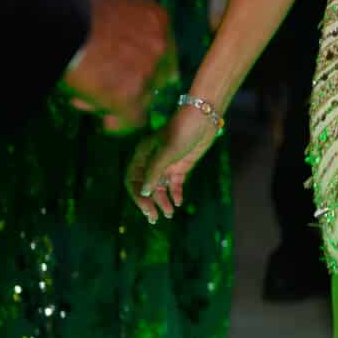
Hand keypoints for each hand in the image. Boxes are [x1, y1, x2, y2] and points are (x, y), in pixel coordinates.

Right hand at [60, 0, 173, 135]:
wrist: (55, 22)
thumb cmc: (74, 7)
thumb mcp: (111, 3)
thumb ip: (124, 22)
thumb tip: (117, 36)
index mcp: (157, 19)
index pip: (161, 48)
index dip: (142, 63)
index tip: (125, 70)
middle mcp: (159, 45)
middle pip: (154, 75)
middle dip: (132, 83)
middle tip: (108, 89)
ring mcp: (146, 71)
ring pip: (141, 97)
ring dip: (118, 100)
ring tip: (91, 102)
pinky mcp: (128, 94)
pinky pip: (132, 117)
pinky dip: (120, 122)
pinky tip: (107, 123)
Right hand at [127, 103, 219, 221]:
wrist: (204, 119)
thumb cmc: (182, 131)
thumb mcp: (166, 152)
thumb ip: (154, 172)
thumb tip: (145, 192)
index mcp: (142, 155)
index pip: (133, 180)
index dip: (137, 195)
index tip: (146, 207)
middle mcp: (152, 161)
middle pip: (146, 186)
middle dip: (149, 203)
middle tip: (154, 218)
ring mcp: (167, 164)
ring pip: (161, 187)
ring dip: (163, 201)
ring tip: (169, 214)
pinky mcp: (181, 166)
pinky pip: (175, 184)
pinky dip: (175, 193)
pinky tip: (178, 203)